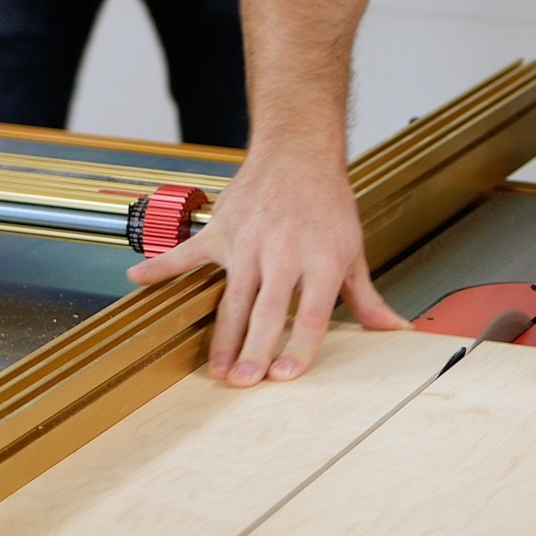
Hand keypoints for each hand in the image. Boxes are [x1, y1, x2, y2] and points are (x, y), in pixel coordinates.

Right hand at [127, 152, 407, 385]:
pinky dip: (162, 267)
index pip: (311, 313)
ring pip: (232, 296)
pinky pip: (187, 253)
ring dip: (222, 335)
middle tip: (244, 382)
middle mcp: (284, 252)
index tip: (284, 376)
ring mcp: (248, 242)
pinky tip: (139, 281)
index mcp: (321, 260)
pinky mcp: (221, 231)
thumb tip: (396, 331)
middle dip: (254, 348)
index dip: (297, 346)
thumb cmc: (328, 205)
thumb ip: (366, 299)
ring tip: (217, 369)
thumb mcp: (352, 251)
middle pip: (267, 310)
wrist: (299, 152)